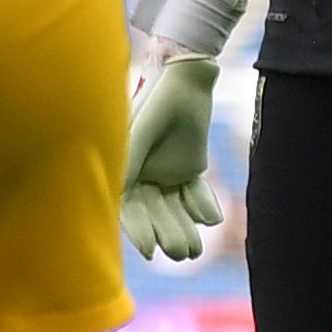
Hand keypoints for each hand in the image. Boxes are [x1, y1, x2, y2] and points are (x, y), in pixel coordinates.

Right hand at [118, 51, 222, 261]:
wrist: (186, 78)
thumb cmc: (157, 102)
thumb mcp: (141, 131)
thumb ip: (131, 160)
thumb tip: (120, 195)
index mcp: (123, 167)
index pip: (129, 207)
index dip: (138, 230)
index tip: (150, 251)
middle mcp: (142, 174)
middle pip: (155, 212)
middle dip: (167, 233)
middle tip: (182, 253)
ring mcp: (166, 172)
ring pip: (175, 208)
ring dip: (185, 228)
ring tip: (195, 250)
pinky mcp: (190, 168)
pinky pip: (196, 193)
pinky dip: (203, 205)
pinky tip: (211, 217)